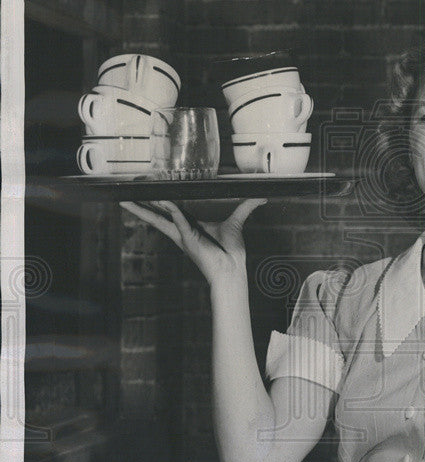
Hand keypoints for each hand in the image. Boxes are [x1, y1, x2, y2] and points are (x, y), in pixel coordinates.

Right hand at [119, 198, 266, 284]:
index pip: (170, 212)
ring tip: (129, 200)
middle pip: (157, 216)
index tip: (147, 193)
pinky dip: (173, 210)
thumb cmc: (232, 251)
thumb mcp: (237, 222)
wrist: (232, 269)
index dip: (158, 202)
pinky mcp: (188, 238)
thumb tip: (261, 196)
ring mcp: (183, 235)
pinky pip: (179, 219)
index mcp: (190, 227)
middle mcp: (183, 231)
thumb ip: (245, 207)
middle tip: (125, 197)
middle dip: (141, 207)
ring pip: (160, 218)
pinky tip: (165, 200)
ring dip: (145, 209)